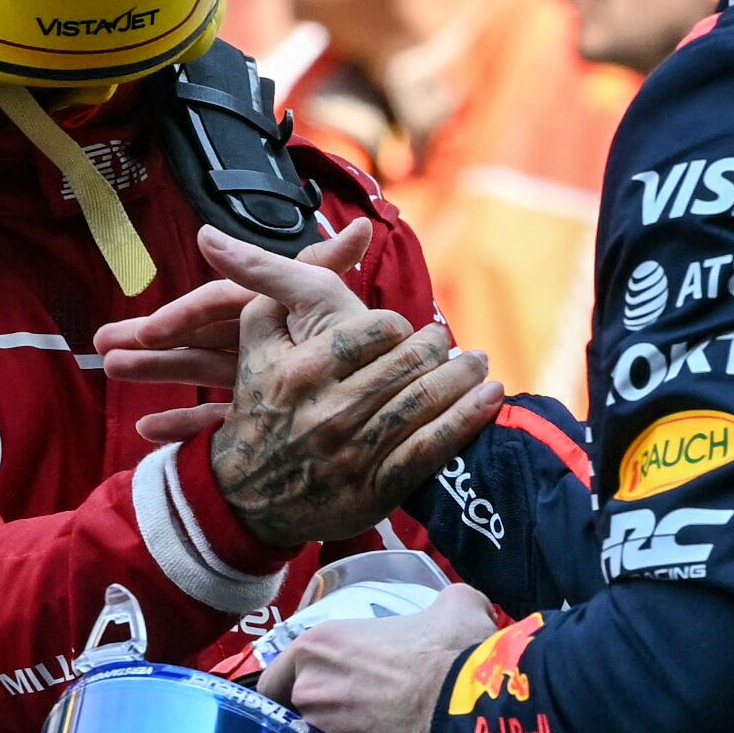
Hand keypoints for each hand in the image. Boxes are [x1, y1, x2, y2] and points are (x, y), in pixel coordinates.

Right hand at [94, 218, 372, 443]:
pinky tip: (147, 432)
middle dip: (152, 339)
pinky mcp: (260, 418)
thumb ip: (330, 267)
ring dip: (156, 372)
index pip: (218, 305)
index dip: (184, 314)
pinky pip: (216, 419)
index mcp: (272, 310)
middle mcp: (263, 341)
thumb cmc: (358, 349)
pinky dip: (183, 422)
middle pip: (199, 335)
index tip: (150, 329)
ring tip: (113, 372)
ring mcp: (259, 380)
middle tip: (103, 347)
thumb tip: (361, 223)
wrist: (381, 416)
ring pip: (199, 370)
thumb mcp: (334, 304)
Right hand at [194, 227, 501, 547]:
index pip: (374, 330)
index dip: (397, 325)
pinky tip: (489, 398)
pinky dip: (468, 419)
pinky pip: (432, 448)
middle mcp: (327, 412)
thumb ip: (277, 282)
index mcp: (300, 371)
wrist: (244, 496)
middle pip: (407, 364)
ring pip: (425, 402)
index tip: (400, 330)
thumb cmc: (260, 407)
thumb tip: (320, 236)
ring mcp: (354, 454)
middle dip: (436, 347)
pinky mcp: (376, 488)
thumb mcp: (257, 340)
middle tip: (444, 342)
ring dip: (461, 377)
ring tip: (476, 363)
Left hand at [257, 584, 495, 732]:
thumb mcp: (454, 607)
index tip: (317, 690)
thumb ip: (441, 604)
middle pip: (295, 710)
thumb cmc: (452, 652)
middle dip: (321, 713)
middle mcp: (308, 691)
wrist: (470, 710)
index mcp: (318, 646)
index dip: (289, 684)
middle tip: (357, 714)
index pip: (275, 675)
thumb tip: (453, 612)